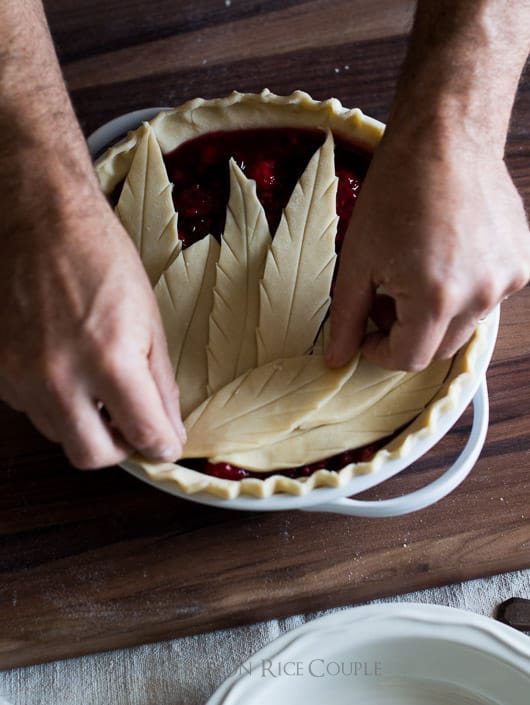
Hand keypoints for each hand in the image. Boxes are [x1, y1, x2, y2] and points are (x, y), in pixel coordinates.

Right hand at [0, 166, 185, 468]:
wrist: (38, 219)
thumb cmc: (101, 259)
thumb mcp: (149, 319)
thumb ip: (161, 383)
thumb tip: (168, 427)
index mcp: (110, 359)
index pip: (144, 435)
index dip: (163, 446)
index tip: (166, 442)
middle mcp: (59, 376)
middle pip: (92, 456)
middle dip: (120, 448)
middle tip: (132, 425)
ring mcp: (20, 376)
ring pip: (59, 435)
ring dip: (86, 424)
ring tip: (98, 386)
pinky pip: (32, 409)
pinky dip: (55, 401)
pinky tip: (66, 367)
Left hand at [327, 130, 529, 370]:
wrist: (444, 137)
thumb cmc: (394, 192)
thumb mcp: (357, 260)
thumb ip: (347, 317)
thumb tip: (337, 358)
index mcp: (437, 298)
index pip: (409, 359)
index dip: (379, 352)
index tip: (365, 335)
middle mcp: (481, 295)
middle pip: (440, 348)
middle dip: (406, 334)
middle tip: (384, 300)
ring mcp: (508, 277)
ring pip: (464, 324)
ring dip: (435, 314)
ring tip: (413, 272)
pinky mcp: (521, 261)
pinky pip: (487, 296)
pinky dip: (462, 290)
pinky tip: (444, 256)